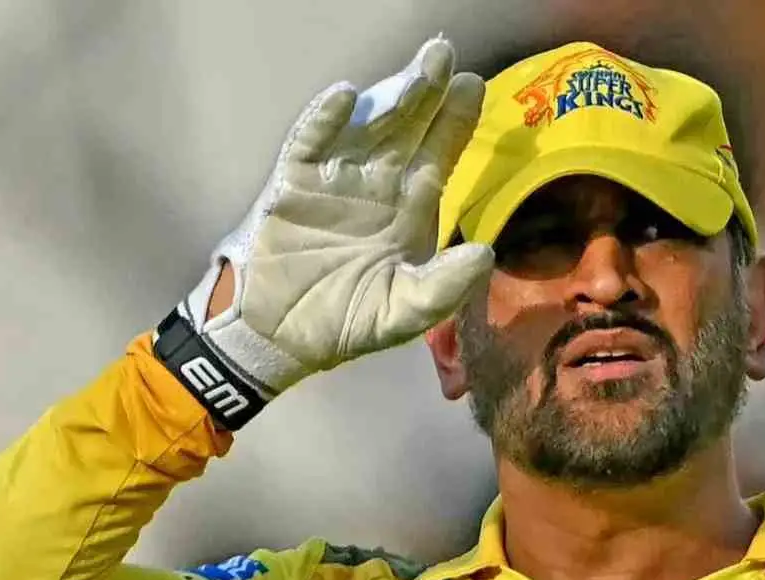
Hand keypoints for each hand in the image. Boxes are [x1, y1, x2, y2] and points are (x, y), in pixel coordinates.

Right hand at [154, 38, 493, 428]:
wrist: (278, 338)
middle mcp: (376, 185)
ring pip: (365, 128)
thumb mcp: (403, 314)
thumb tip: (485, 254)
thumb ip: (444, 288)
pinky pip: (310, 145)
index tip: (473, 87)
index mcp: (408, 209)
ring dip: (388, 97)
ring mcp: (334, 180)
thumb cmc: (344, 322)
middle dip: (425, 92)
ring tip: (415, 70)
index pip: (438, 156)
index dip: (454, 122)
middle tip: (443, 55)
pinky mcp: (293, 185)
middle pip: (406, 129)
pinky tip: (344, 96)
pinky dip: (324, 121)